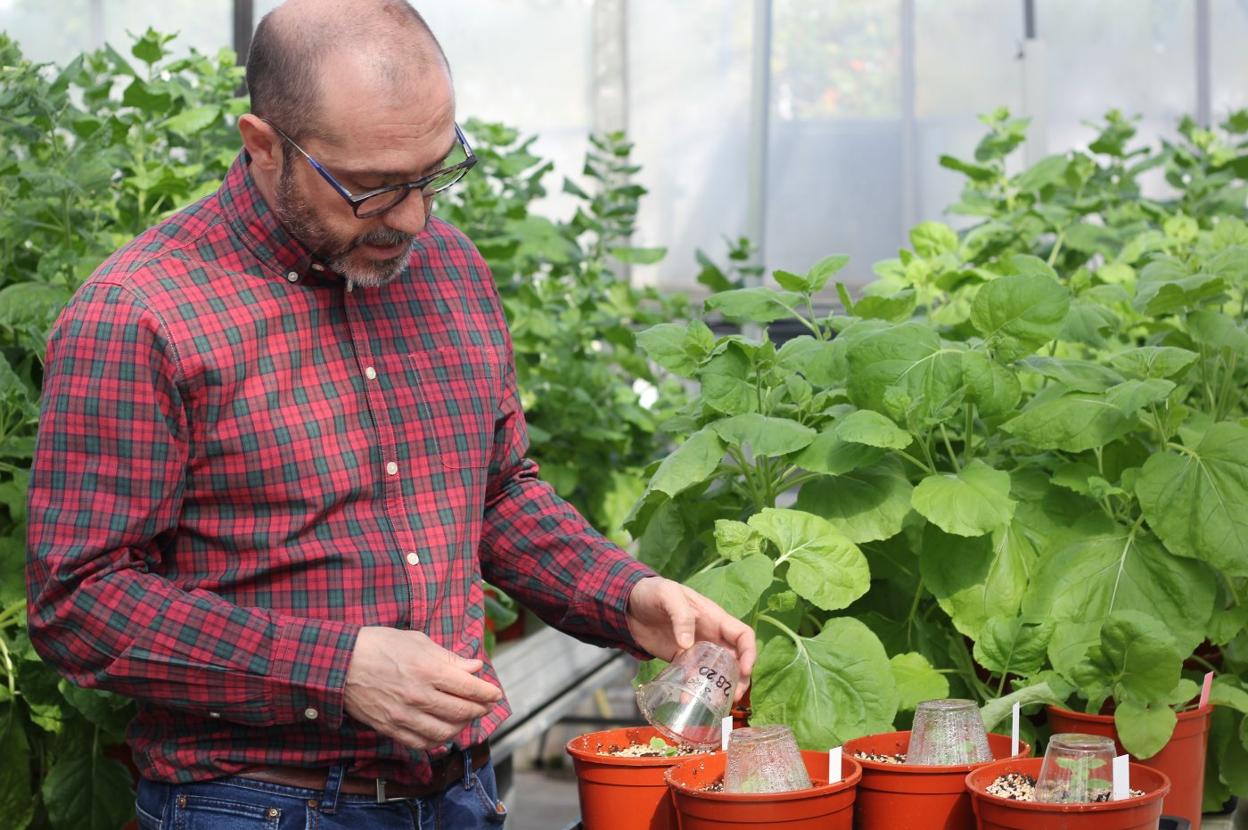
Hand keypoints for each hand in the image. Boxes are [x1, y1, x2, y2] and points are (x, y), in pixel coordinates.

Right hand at [343, 627, 501, 749]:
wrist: (339, 663)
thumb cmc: (379, 645)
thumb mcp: (417, 641)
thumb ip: (449, 658)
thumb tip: (474, 667)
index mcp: (428, 670)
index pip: (469, 688)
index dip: (487, 693)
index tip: (495, 693)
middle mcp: (419, 696)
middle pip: (461, 712)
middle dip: (479, 710)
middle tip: (485, 705)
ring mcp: (404, 715)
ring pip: (444, 732)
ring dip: (461, 727)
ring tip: (465, 719)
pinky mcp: (390, 728)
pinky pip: (421, 743)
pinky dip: (437, 741)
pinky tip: (443, 733)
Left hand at [625, 576, 755, 702]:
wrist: (628, 605)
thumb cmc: (653, 592)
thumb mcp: (668, 595)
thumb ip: (681, 615)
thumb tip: (687, 644)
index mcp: (714, 618)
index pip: (743, 635)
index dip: (749, 652)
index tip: (746, 670)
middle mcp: (711, 637)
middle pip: (735, 659)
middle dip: (739, 678)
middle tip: (734, 696)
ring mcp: (696, 650)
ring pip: (717, 672)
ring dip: (720, 688)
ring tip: (716, 704)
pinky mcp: (681, 661)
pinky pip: (693, 677)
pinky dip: (694, 689)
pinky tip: (688, 698)